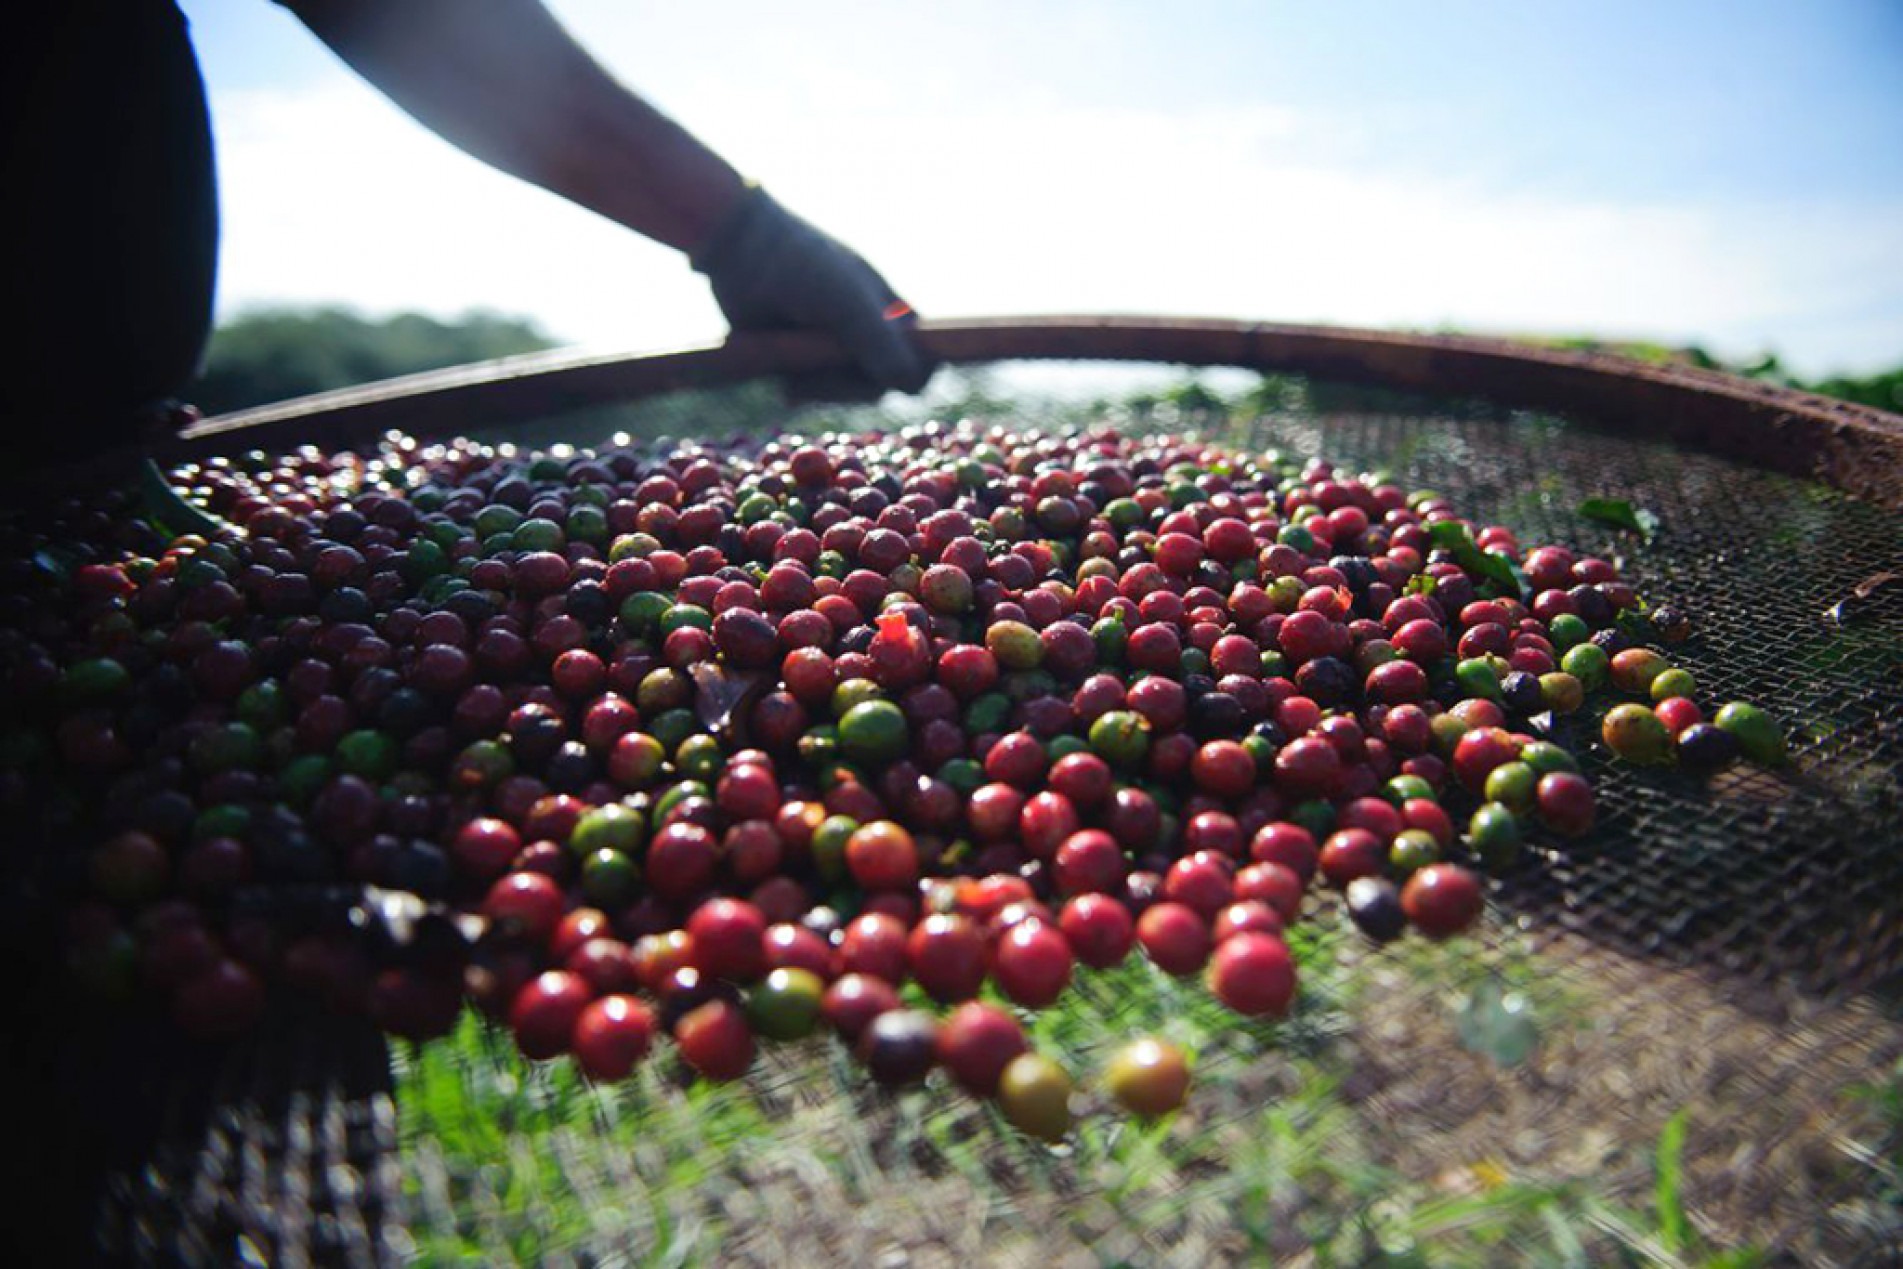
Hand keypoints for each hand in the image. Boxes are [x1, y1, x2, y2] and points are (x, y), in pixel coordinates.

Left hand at [692, 186, 935, 395]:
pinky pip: (814, 391)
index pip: (924, 355)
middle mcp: (866, 333)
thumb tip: (909, 384)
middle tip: (823, 371)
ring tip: (796, 369)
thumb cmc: (802, 266)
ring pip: (846, 393)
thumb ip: (879, 341)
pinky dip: (803, 387)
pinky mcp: (801, 360)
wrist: (740, 251)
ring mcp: (833, 348)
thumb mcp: (847, 301)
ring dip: (824, 387)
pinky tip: (785, 374)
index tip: (899, 380)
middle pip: (883, 384)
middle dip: (855, 385)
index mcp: (891, 312)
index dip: (918, 370)